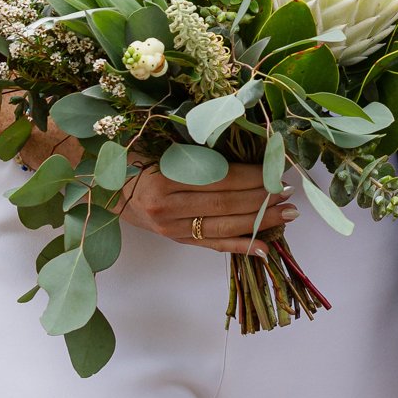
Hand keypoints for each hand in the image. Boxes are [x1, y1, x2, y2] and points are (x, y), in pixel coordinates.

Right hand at [120, 159, 295, 254]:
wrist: (108, 189)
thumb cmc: (139, 160)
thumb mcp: (164, 149)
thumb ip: (200, 154)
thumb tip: (249, 152)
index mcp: (164, 179)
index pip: (218, 180)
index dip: (251, 177)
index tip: (276, 171)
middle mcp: (167, 208)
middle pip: (225, 205)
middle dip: (261, 198)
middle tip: (289, 191)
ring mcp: (172, 229)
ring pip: (224, 226)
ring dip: (260, 221)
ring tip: (288, 214)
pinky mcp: (178, 240)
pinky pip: (213, 245)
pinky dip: (240, 247)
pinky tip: (265, 248)